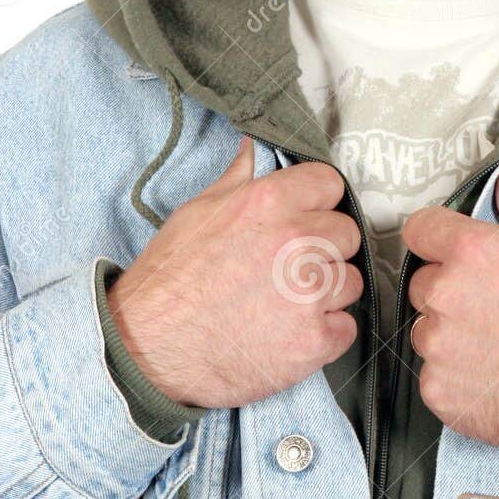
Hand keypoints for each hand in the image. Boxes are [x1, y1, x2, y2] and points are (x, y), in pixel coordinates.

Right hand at [106, 137, 362, 407]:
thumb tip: (254, 150)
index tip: (307, 218)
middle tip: (291, 269)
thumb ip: (237, 181)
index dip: (318, 202)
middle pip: (347, 234)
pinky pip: (346, 328)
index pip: (329, 184)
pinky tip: (291, 333)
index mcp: (268, 204)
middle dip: (325, 249)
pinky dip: (325, 333)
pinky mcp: (314, 340)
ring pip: (350, 282)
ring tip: (287, 304)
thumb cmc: (168, 282)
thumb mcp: (195, 214)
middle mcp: (296, 242)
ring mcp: (309, 294)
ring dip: (327, 293)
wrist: (147, 349)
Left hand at [401, 153, 498, 453]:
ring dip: (451, 335)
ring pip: (427, 330)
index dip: (438, 239)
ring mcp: (438, 347)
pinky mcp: (438, 390)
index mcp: (471, 252)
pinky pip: (433, 374)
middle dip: (451, 291)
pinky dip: (456, 376)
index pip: (419, 229)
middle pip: (424, 283)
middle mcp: (446, 296)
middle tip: (495, 307)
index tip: (455, 253)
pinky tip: (495, 375)